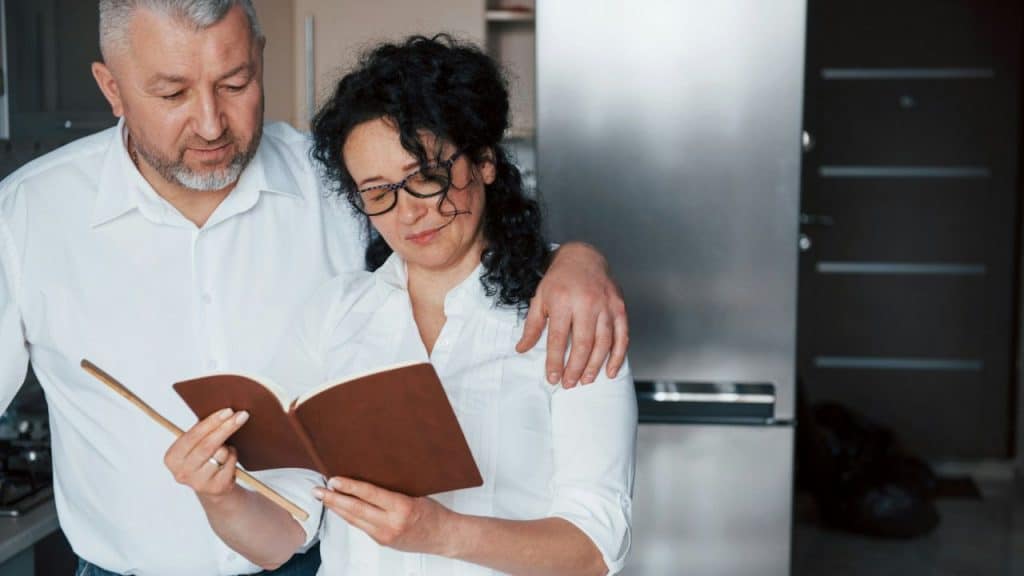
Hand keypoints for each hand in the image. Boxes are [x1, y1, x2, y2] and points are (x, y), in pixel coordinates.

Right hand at [164, 408, 248, 502]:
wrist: (212, 486)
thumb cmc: (204, 457)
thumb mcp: (195, 445)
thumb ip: (201, 431)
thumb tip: (223, 411)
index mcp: (172, 458)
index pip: (193, 436)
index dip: (211, 422)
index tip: (228, 411)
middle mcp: (182, 472)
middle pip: (208, 445)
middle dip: (226, 428)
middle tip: (241, 415)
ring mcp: (199, 482)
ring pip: (221, 454)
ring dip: (228, 446)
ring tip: (225, 449)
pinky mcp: (216, 487)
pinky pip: (230, 464)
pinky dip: (233, 457)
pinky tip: (228, 460)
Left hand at [316, 476, 455, 555]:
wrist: (444, 536)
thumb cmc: (433, 513)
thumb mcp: (416, 494)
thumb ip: (392, 489)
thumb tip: (368, 477)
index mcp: (402, 507)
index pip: (369, 494)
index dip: (349, 487)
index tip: (334, 480)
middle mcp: (391, 524)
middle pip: (356, 510)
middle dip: (334, 499)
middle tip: (318, 491)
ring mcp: (385, 535)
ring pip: (354, 520)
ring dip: (337, 508)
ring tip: (324, 498)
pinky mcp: (382, 541)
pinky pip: (361, 526)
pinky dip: (349, 516)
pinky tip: (341, 509)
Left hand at [517, 242, 628, 387]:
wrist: (583, 257)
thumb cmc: (559, 280)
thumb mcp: (540, 299)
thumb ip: (532, 326)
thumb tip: (521, 349)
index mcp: (563, 300)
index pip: (558, 338)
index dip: (555, 361)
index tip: (552, 378)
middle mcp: (586, 303)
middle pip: (582, 343)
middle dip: (575, 368)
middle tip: (569, 384)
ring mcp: (606, 305)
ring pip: (604, 343)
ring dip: (595, 366)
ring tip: (585, 380)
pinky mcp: (620, 307)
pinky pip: (622, 337)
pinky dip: (618, 356)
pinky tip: (610, 371)